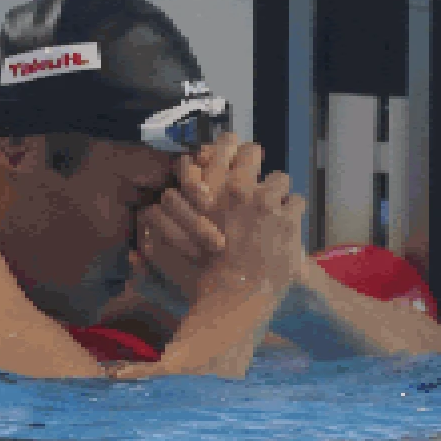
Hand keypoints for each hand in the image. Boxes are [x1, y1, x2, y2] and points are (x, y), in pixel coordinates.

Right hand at [134, 136, 303, 308]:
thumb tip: (143, 238)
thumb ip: (162, 233)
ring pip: (280, 178)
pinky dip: (293, 213)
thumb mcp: (174, 250)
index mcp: (213, 189)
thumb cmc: (203, 275)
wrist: (235, 297)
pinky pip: (297, 201)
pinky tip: (287, 226)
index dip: (230, 150)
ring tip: (274, 210)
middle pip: (252, 151)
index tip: (233, 161)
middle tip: (254, 181)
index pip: (224, 143)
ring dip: (277, 192)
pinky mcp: (290, 220)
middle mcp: (241, 189)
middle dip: (252, 161)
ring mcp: (268, 203)